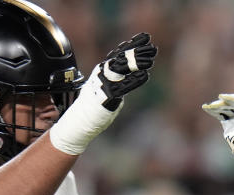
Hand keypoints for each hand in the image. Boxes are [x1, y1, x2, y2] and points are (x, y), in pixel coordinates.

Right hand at [49, 33, 157, 155]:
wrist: (81, 118)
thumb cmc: (96, 103)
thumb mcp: (109, 85)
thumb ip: (119, 76)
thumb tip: (133, 69)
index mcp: (103, 69)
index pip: (120, 52)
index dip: (133, 44)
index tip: (146, 37)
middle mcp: (103, 73)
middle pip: (122, 58)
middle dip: (138, 52)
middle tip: (152, 48)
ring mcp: (104, 83)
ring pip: (121, 70)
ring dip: (137, 64)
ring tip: (151, 61)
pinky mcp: (106, 96)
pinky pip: (123, 87)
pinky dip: (134, 81)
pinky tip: (145, 76)